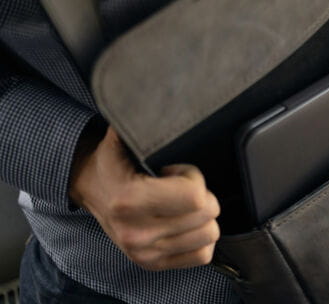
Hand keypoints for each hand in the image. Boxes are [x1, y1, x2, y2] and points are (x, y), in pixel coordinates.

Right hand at [69, 127, 220, 270]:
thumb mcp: (124, 136)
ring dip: (201, 216)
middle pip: (207, 216)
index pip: (195, 197)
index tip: (177, 171)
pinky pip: (202, 255)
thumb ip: (144, 120)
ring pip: (209, 236)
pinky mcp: (152, 263)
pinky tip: (183, 221)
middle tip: (178, 186)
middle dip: (201, 195)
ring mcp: (145, 252)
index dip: (194, 177)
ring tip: (178, 203)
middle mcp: (137, 232)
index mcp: (130, 200)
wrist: (88, 187)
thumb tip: (161, 96)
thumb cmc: (112, 161)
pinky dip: (199, 237)